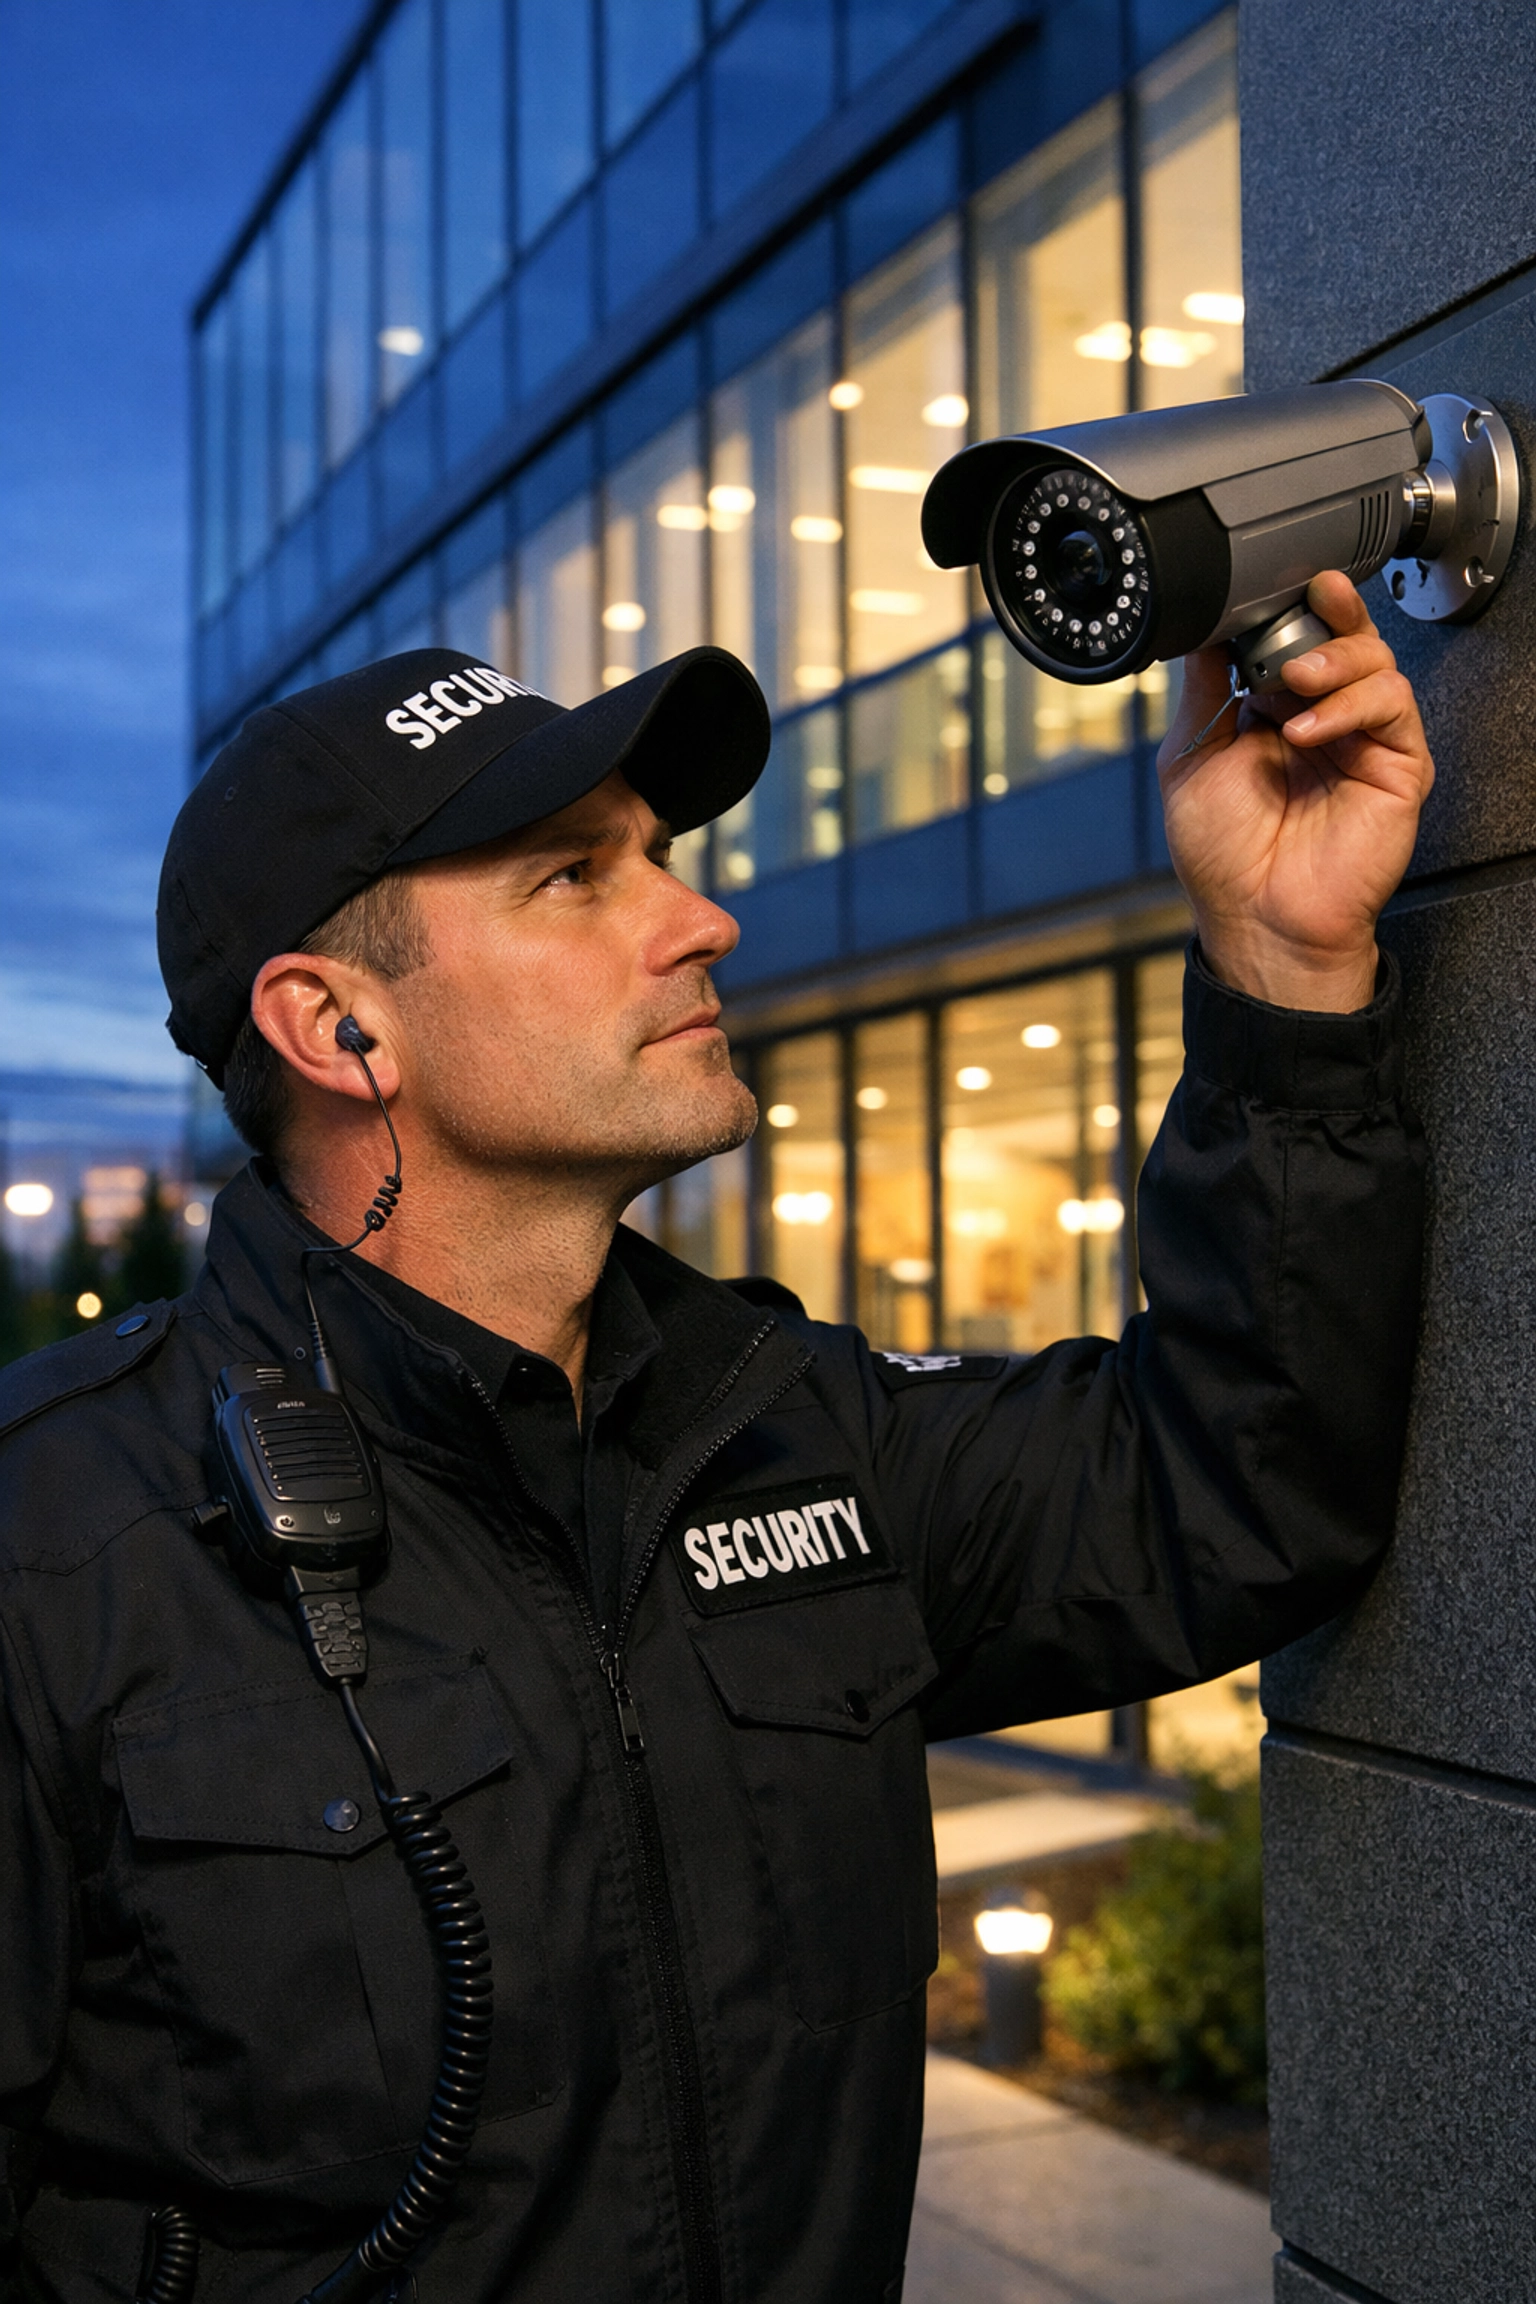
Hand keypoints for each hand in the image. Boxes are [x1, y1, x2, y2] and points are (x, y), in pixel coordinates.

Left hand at [1156, 570, 1433, 1011]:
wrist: (1255, 920)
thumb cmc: (1223, 855)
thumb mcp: (1191, 756)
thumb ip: (1204, 690)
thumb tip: (1205, 628)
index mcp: (1278, 711)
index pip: (1296, 637)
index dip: (1287, 608)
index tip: (1268, 587)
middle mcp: (1325, 718)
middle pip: (1344, 636)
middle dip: (1320, 615)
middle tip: (1294, 614)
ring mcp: (1363, 740)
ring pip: (1375, 661)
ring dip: (1334, 657)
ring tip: (1295, 677)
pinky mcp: (1398, 765)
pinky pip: (1392, 707)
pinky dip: (1351, 705)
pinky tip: (1308, 730)